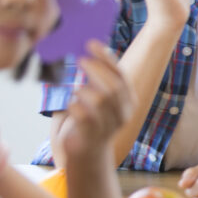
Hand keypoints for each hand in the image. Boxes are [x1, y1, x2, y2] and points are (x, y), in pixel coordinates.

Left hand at [56, 41, 134, 161]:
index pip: (121, 75)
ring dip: (85, 89)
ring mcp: (110, 126)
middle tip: (80, 60)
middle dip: (96, 70)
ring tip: (74, 87)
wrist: (88, 154)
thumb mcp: (99, 99)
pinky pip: (85, 117)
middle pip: (113, 86)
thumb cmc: (91, 121)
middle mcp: (124, 113)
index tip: (91, 43)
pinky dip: (76, 106)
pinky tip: (69, 104)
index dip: (107, 58)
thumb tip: (90, 53)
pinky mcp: (94, 137)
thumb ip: (98, 81)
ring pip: (101, 101)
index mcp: (128, 101)